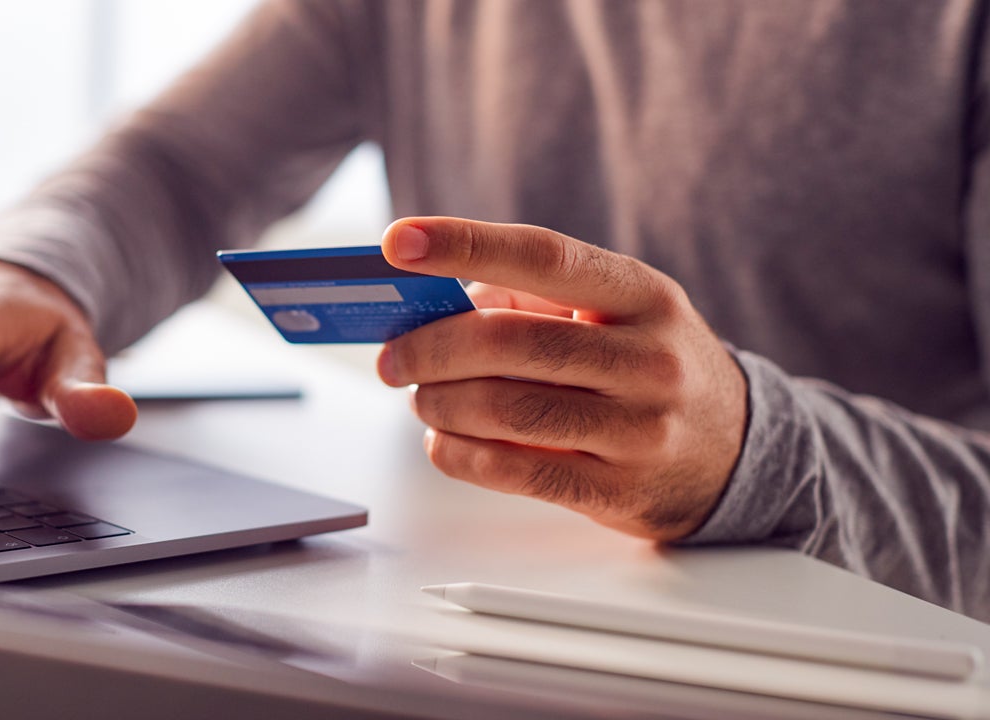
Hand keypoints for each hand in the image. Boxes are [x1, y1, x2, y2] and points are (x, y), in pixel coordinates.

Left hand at [377, 217, 746, 540]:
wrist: (737, 451)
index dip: (465, 244)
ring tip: (421, 399)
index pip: (544, 256)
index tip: (398, 242)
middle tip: (393, 358)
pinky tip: (444, 442)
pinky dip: (460, 455)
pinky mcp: (620, 491)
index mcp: (641, 294)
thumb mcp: (613, 314)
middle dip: (430, 349)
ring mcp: (640, 429)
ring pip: (506, 410)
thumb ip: (529, 300)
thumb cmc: (650, 368)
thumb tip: (435, 306)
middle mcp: (649, 358)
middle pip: (510, 342)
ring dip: (440, 404)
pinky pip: (515, 471)